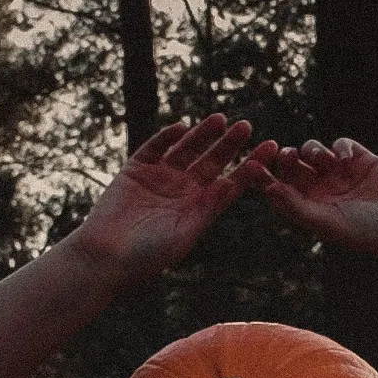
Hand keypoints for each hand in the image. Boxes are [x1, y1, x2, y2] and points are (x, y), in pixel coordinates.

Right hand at [69, 116, 269, 289]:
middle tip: (246, 125)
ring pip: (186, 150)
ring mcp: (159, 178)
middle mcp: (183, 190)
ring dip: (202, 134)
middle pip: (212, 161)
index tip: (271, 149)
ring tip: (220, 119)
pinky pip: (154, 148)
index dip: (250, 165)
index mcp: (200, 208)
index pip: (231, 182)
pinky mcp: (135, 170)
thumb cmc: (147, 255)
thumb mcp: (185, 232)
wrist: (106, 257)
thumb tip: (231, 182)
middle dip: (229, 144)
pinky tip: (182, 127)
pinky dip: (166, 137)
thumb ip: (207, 207)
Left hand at [244, 136, 377, 255]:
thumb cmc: (371, 231)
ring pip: (314, 151)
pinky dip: (340, 145)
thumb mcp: (329, 222)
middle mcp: (324, 192)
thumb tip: (267, 190)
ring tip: (326, 160)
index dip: (264, 178)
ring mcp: (343, 174)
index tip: (252, 166)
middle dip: (286, 159)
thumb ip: (297, 207)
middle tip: (286, 155)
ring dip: (313, 150)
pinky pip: (341, 143)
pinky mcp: (363, 160)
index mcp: (312, 211)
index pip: (280, 190)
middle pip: (293, 167)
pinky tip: (347, 157)